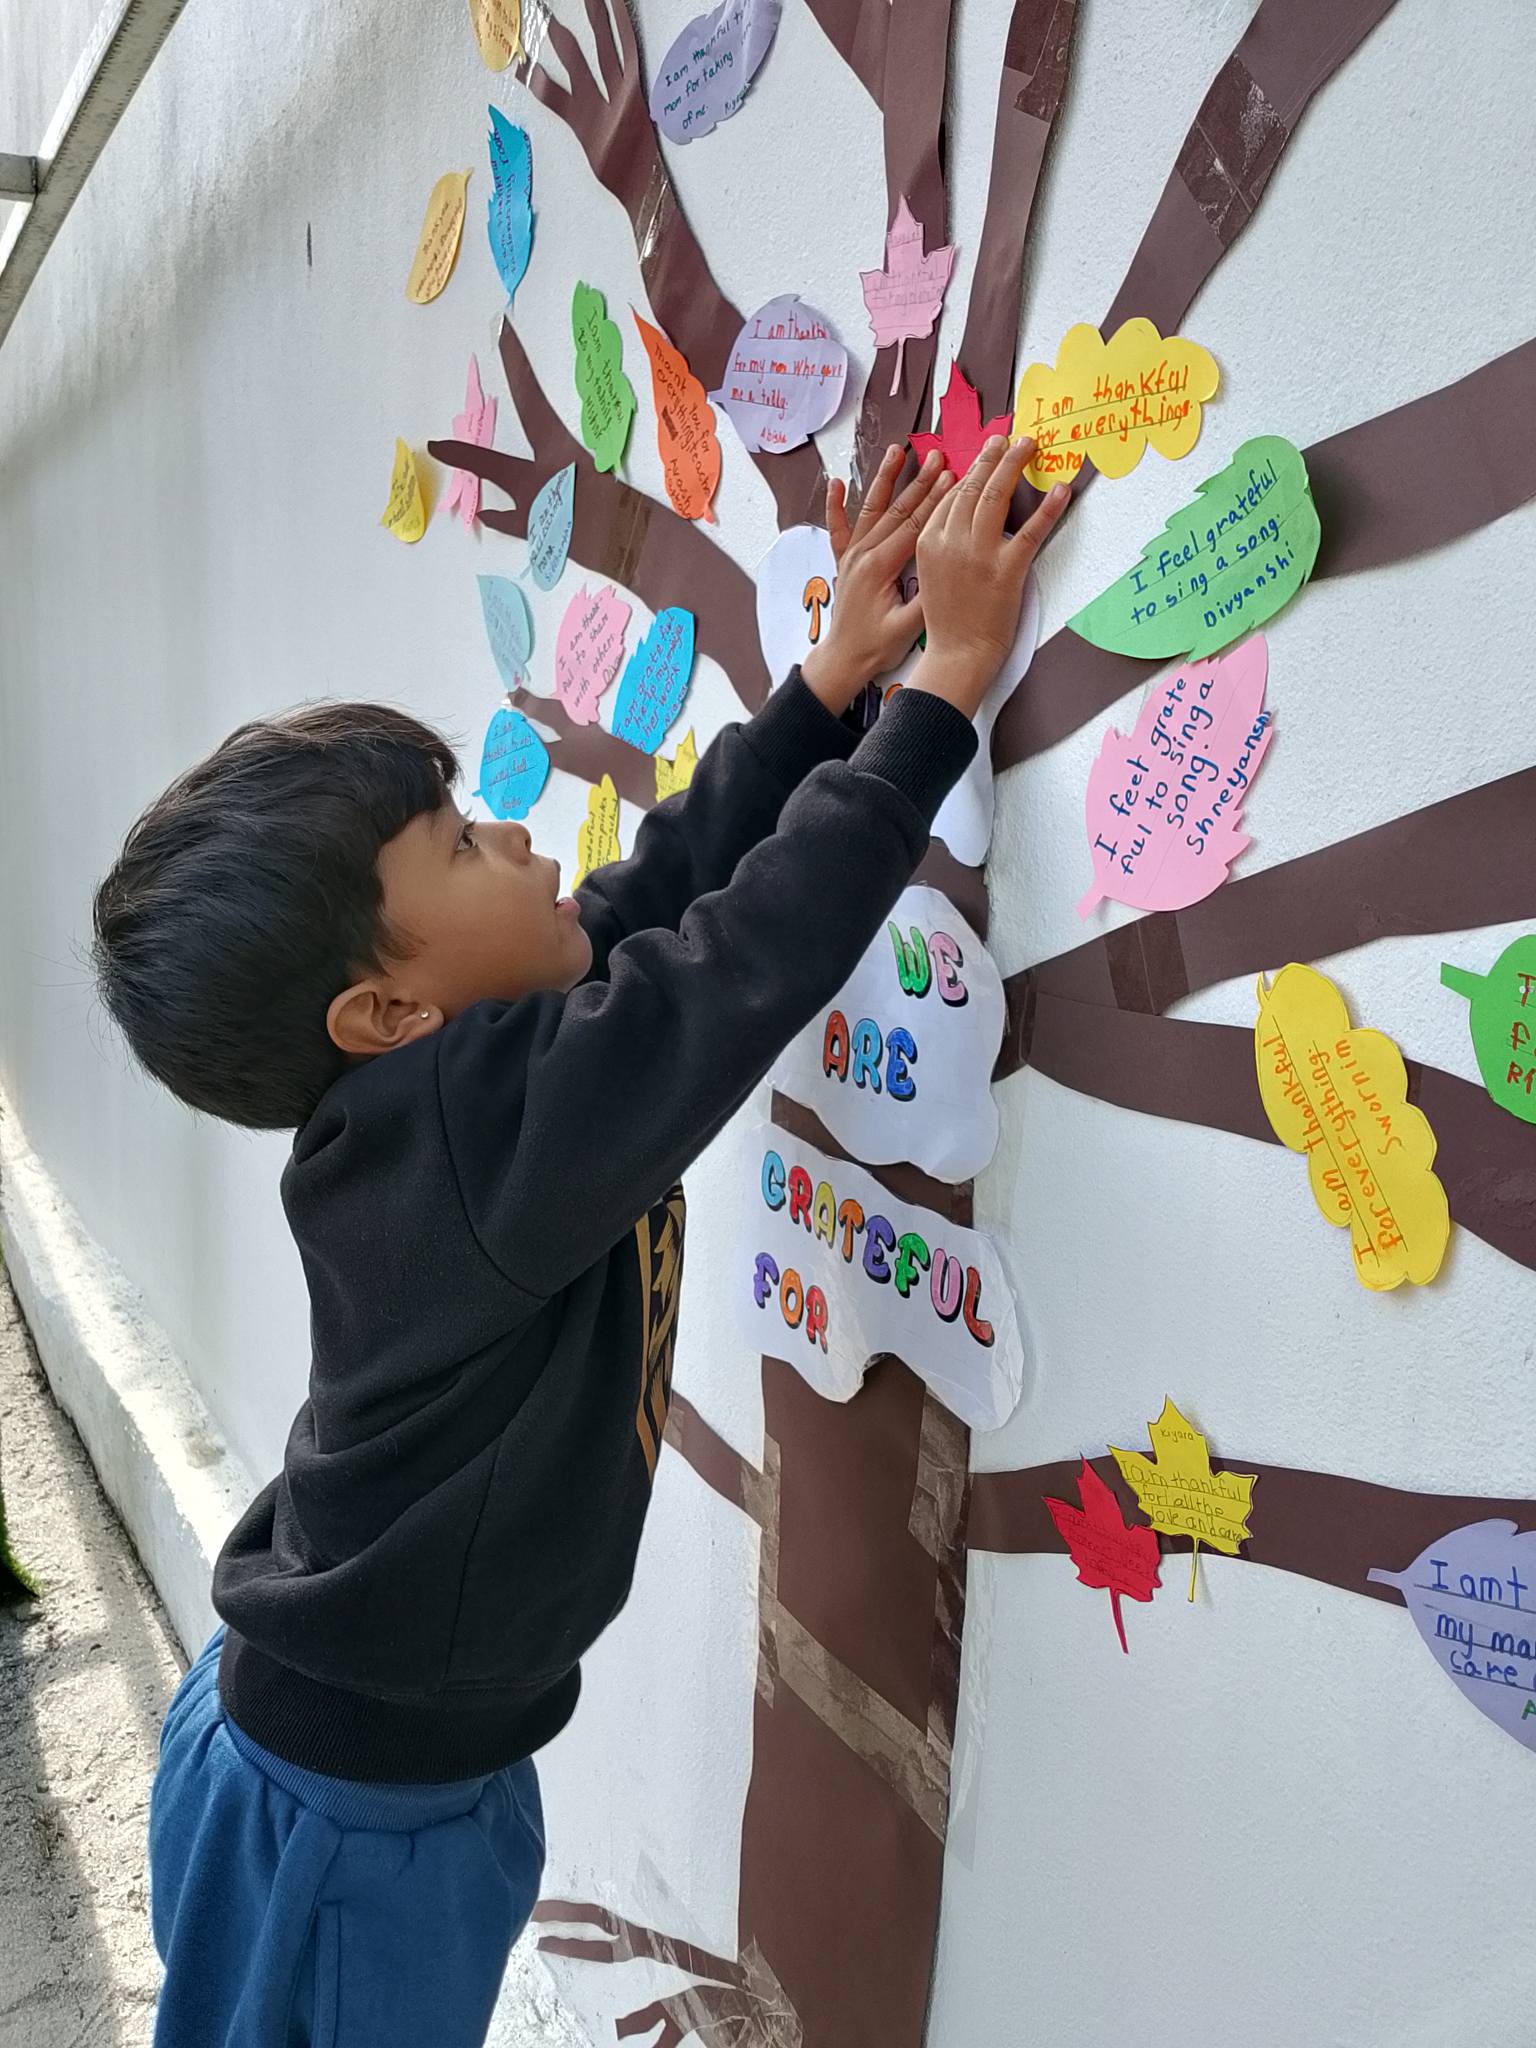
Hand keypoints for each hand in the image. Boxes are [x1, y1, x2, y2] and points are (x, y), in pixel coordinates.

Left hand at [800, 446, 952, 713]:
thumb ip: (925, 601)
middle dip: (920, 482)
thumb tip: (947, 571)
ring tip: (898, 451)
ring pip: (871, 509)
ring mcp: (850, 555)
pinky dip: (835, 504)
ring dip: (887, 479)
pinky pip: (838, 528)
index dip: (935, 501)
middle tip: (939, 457)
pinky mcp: (843, 560)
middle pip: (896, 511)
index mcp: (880, 568)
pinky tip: (837, 482)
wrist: (842, 659)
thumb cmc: (876, 647)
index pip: (913, 527)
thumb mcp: (907, 628)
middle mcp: (862, 555)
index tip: (955, 477)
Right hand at [906, 437, 1069, 720]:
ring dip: (1014, 466)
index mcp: (929, 541)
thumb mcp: (931, 575)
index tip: (983, 454)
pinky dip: (1049, 508)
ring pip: (996, 497)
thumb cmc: (946, 621)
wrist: (957, 656)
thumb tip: (963, 518)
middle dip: (991, 457)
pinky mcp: (1007, 570)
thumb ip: (943, 543)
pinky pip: (1031, 531)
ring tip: (1028, 445)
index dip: (970, 470)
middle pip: (972, 488)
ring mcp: (979, 554)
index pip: (951, 495)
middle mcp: (951, 542)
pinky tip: (1061, 490)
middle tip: (1007, 437)